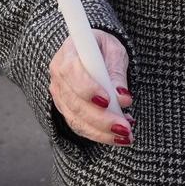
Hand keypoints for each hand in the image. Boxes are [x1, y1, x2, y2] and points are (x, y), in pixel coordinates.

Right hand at [48, 30, 132, 144]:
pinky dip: (99, 134)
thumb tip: (122, 97)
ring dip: (102, 132)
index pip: (72, 72)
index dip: (88, 89)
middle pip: (75, 102)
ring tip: (125, 136)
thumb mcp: (114, 51)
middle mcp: (58, 75)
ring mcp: (59, 94)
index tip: (107, 100)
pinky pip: (79, 126)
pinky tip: (118, 136)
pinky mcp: (65, 108)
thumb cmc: (103, 48)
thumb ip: (117, 72)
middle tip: (125, 128)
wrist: (90, 52)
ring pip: (76, 119)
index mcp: (69, 52)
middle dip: (101, 119)